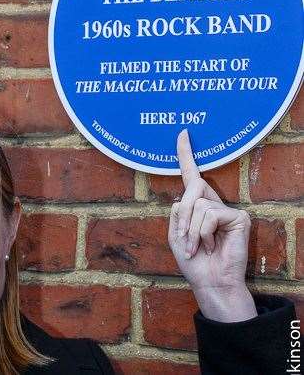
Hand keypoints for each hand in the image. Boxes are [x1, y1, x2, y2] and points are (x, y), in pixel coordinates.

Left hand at [167, 130, 256, 321]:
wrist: (210, 281)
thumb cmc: (193, 260)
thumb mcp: (176, 234)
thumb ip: (177, 211)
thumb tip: (186, 195)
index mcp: (197, 204)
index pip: (192, 175)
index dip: (186, 155)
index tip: (182, 133)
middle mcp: (213, 202)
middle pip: (192, 187)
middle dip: (184, 214)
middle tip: (186, 240)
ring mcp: (227, 209)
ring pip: (198, 203)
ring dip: (191, 229)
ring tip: (199, 245)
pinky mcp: (239, 217)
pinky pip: (210, 214)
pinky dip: (203, 232)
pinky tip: (211, 245)